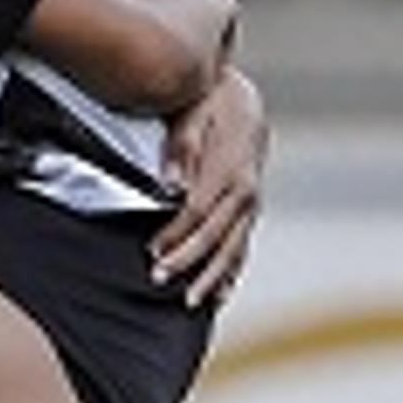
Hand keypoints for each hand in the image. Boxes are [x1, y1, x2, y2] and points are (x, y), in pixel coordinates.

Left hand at [151, 66, 268, 309]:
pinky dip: (230, 273)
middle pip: (216, 235)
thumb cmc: (210, 104)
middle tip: (159, 278)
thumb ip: (182, 149)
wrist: (243, 100)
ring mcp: (250, 204)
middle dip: (188, 260)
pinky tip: (218, 295)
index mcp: (230, 169)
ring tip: (190, 302)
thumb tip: (172, 184)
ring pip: (233, 248)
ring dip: (212, 277)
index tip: (152, 250)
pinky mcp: (248, 211)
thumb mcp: (193, 113)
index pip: (198, 211)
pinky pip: (241, 247)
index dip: (175, 234)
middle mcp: (245, 191)